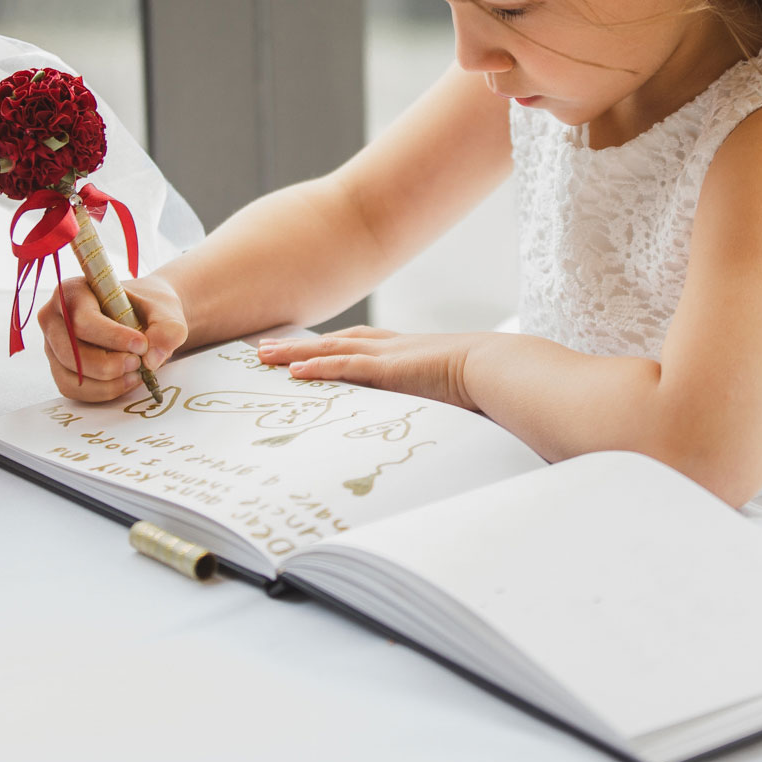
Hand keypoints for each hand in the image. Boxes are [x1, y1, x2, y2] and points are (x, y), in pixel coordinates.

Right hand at [36, 272, 188, 402]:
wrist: (143, 318)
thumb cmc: (146, 308)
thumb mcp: (165, 311)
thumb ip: (167, 330)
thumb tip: (151, 359)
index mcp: (72, 291)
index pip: (83, 320)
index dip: (113, 337)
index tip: (142, 345)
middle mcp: (54, 318)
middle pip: (72, 352)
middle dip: (109, 365)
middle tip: (140, 364)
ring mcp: (53, 346)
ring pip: (72, 376)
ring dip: (108, 382)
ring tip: (137, 372)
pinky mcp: (59, 369)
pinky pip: (74, 390)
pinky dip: (103, 392)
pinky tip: (126, 381)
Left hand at [255, 325, 485, 411]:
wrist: (498, 368)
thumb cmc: (486, 381)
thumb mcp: (454, 391)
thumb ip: (439, 399)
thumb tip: (441, 420)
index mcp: (409, 350)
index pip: (361, 343)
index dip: (331, 345)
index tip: (307, 348)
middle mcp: (394, 347)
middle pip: (336, 341)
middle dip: (300, 345)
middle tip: (268, 349)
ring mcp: (389, 356)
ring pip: (330, 349)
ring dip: (294, 352)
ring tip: (264, 356)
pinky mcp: (389, 369)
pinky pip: (344, 367)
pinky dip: (317, 367)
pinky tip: (293, 371)